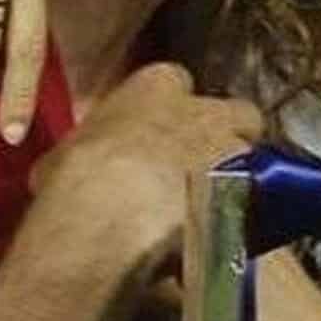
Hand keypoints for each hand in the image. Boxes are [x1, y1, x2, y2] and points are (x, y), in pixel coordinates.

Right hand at [27, 63, 262, 277]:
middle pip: (236, 112)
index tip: (163, 135)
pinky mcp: (251, 192)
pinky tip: (223, 239)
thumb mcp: (63, 156)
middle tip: (206, 169)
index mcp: (156, 84)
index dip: (172, 110)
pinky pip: (257, 202)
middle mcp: (204, 107)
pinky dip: (245, 217)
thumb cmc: (78, 177)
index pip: (176, 81)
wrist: (113, 217)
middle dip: (228, 135)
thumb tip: (77, 167)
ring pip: (253, 157)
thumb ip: (87, 150)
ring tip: (216, 213)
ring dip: (240, 178)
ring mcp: (233, 147)